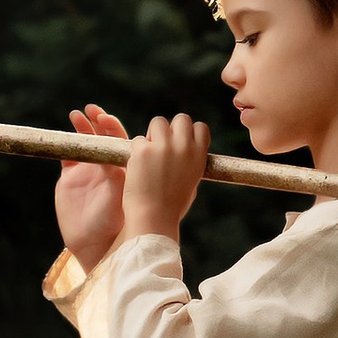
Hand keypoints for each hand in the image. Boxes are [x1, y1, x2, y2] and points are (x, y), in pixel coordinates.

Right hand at [53, 105, 128, 270]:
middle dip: (98, 121)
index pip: (118, 140)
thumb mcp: (118, 195)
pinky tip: (63, 134)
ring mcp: (87, 170)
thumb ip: (114, 175)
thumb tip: (109, 157)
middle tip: (92, 111)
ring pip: (84, 142)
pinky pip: (67, 154)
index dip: (112, 128)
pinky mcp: (69, 177)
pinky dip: (65, 143)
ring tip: (76, 115)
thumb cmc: (115, 221)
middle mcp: (106, 165)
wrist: (94, 243)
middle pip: (101, 136)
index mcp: (122, 167)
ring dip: (82, 127)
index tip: (105, 120)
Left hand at [123, 111, 209, 241]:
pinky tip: (137, 166)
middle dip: (171, 128)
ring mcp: (163, 147)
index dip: (189, 132)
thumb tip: (184, 149)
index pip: (200, 127)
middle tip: (162, 145)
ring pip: (158, 122)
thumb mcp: (191, 183)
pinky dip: (137, 150)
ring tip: (148, 153)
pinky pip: (139, 139)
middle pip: (181, 119)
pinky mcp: (143, 150)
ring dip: (152, 134)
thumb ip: (189, 163)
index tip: (180, 142)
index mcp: (199, 156)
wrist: (154, 219)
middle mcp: (184, 147)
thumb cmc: (171, 207)